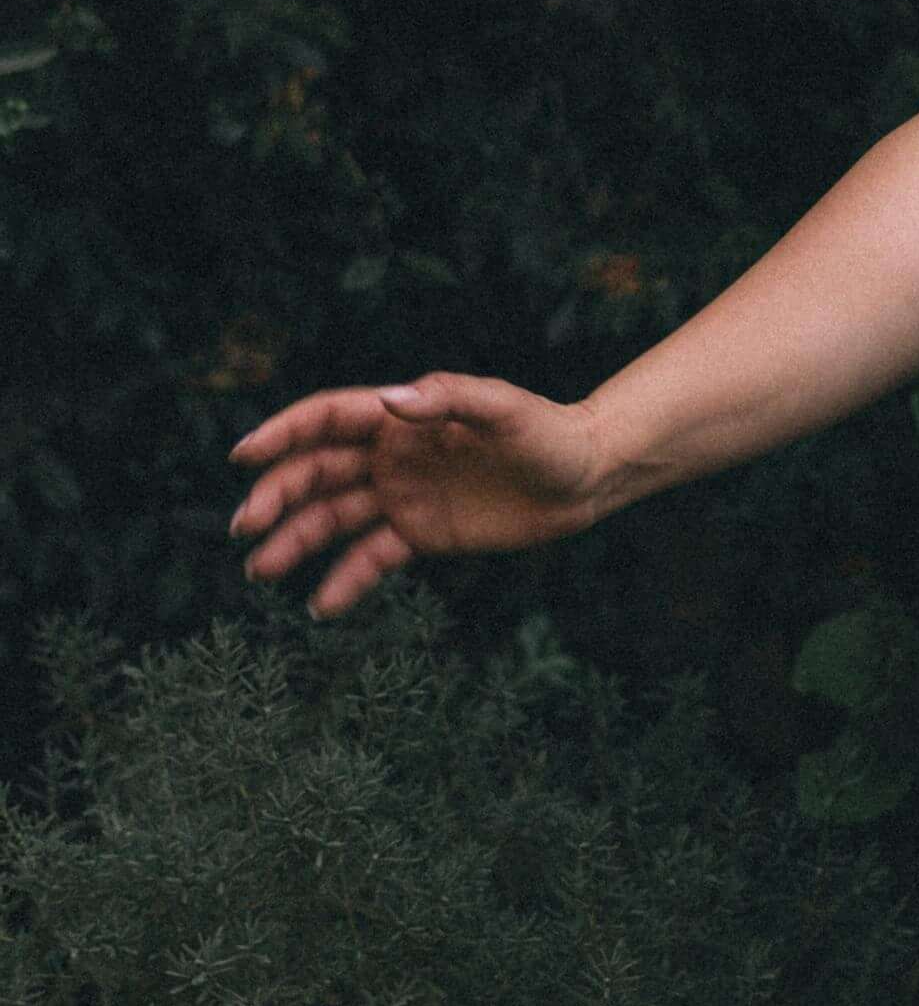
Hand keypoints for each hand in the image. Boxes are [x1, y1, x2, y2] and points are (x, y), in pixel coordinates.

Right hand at [227, 373, 607, 619]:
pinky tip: (320, 606)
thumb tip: (390, 400)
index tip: (244, 456)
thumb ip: (447, 399)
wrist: (587, 477)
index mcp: (401, 418)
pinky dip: (345, 581)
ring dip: (294, 542)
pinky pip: (373, 559)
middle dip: (277, 498)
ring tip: (260, 571)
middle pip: (317, 474)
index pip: (327, 419)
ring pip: (333, 519)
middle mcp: (391, 456)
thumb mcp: (504, 409)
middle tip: (244, 529)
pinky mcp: (422, 535)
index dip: (283, 434)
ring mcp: (403, 496)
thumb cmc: (547, 431)